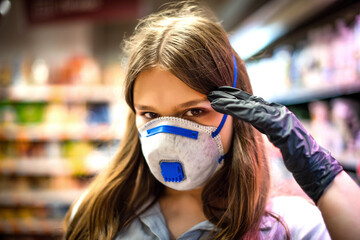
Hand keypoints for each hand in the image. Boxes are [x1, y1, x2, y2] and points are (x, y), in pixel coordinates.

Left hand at [208, 86, 342, 203]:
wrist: (313, 165)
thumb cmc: (297, 156)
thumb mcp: (279, 138)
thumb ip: (268, 128)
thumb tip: (254, 124)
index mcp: (277, 114)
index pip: (253, 103)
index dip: (237, 97)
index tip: (221, 93)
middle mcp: (278, 112)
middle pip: (250, 101)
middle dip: (230, 95)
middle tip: (213, 90)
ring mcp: (279, 117)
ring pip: (250, 106)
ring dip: (230, 102)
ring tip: (214, 98)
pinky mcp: (278, 126)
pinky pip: (255, 116)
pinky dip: (239, 111)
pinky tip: (227, 108)